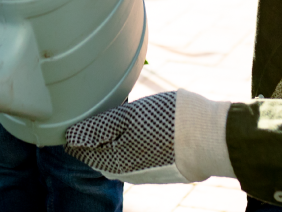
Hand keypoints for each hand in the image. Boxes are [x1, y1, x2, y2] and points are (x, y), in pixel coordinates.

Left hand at [64, 90, 233, 183]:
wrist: (212, 139)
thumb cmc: (168, 123)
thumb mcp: (128, 117)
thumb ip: (97, 128)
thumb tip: (70, 137)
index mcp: (109, 161)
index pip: (79, 148)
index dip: (77, 128)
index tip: (82, 111)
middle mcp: (122, 173)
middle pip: (98, 151)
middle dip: (97, 132)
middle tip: (104, 108)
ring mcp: (142, 173)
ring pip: (118, 152)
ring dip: (117, 136)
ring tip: (126, 114)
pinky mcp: (159, 169)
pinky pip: (137, 154)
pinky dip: (135, 140)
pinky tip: (145, 126)